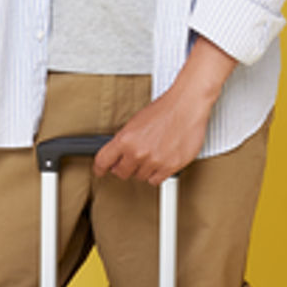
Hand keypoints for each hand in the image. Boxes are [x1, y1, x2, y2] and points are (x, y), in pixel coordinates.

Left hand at [94, 83, 213, 184]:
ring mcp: (154, 161)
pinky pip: (156, 180)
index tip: (100, 171)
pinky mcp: (169, 167)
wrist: (187, 107)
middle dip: (125, 167)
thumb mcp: (135, 122)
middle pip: (121, 173)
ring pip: (140, 177)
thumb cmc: (164, 110)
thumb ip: (124, 141)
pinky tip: (161, 161)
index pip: (103, 161)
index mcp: (125, 139)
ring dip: (144, 169)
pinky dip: (157, 173)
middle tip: (133, 159)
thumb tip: (117, 155)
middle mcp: (137, 152)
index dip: (99, 168)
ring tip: (153, 154)